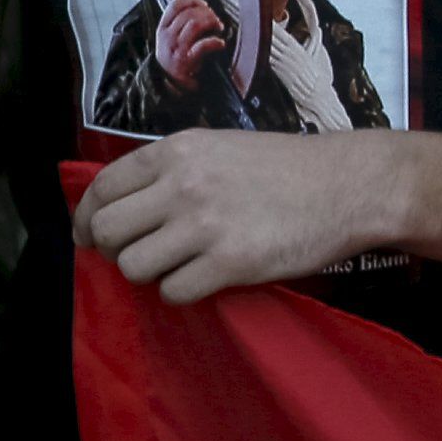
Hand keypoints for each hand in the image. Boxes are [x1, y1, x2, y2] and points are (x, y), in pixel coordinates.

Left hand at [73, 130, 405, 302]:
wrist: (353, 185)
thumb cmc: (291, 168)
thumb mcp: (222, 149)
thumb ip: (172, 172)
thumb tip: (121, 210)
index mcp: (179, 151)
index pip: (101, 190)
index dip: (88, 219)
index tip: (93, 237)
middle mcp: (184, 185)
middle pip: (108, 232)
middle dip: (116, 250)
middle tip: (142, 254)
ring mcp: (206, 225)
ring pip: (133, 267)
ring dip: (151, 273)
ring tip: (181, 264)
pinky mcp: (231, 262)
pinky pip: (174, 291)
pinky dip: (185, 291)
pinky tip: (210, 276)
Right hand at [153, 0, 227, 90]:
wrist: (170, 83)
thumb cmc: (175, 56)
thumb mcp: (170, 37)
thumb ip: (180, 21)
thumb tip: (202, 6)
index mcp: (163, 28)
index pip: (175, 4)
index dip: (193, 0)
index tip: (204, 5)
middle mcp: (168, 36)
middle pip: (189, 13)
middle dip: (207, 13)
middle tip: (215, 21)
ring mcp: (177, 48)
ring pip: (195, 24)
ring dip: (212, 23)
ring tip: (218, 29)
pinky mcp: (188, 60)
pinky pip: (203, 45)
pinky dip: (215, 42)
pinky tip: (220, 43)